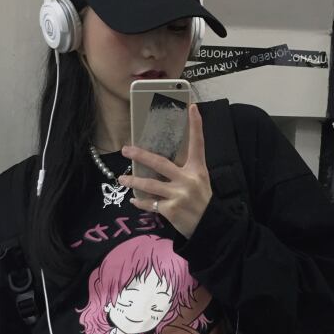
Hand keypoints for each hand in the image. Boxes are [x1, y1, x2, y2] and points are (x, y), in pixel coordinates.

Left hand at [119, 104, 211, 238]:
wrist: (211, 226)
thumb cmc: (203, 202)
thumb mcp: (200, 182)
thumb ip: (185, 171)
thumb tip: (161, 164)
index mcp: (198, 169)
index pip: (198, 144)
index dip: (196, 125)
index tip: (192, 107)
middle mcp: (188, 179)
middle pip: (160, 163)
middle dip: (140, 155)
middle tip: (125, 149)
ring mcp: (179, 195)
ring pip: (150, 185)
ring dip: (133, 182)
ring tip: (121, 180)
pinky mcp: (171, 209)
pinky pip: (151, 204)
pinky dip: (141, 202)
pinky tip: (134, 201)